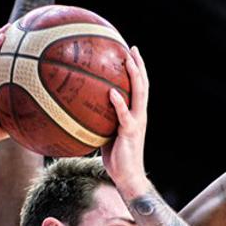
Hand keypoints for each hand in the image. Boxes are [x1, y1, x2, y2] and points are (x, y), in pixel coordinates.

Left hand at [101, 46, 148, 194]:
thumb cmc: (116, 158)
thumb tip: (81, 109)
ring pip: (140, 94)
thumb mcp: (106, 134)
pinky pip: (124, 115)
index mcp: (136, 114)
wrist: (127, 177)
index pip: (140, 88)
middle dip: (139, 65)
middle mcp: (140, 115)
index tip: (130, 53)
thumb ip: (101, 120)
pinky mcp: (130, 133)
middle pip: (143, 85)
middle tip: (132, 49)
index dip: (137, 70)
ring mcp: (137, 123)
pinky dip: (119, 103)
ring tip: (127, 61)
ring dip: (135, 76)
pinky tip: (112, 93)